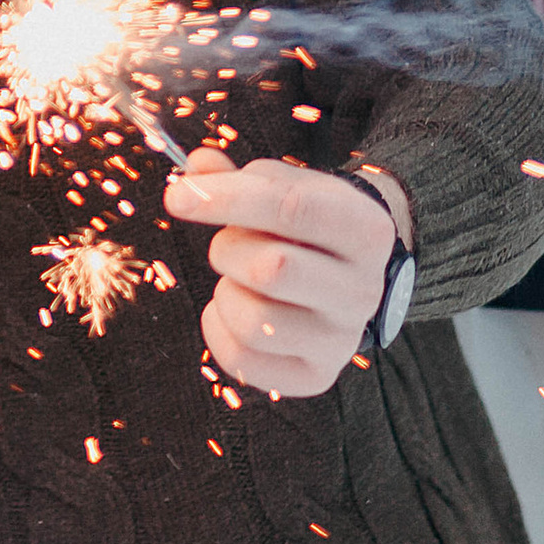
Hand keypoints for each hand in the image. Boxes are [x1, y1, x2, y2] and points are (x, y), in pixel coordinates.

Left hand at [162, 153, 403, 398]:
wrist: (350, 279)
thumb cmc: (311, 227)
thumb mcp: (289, 188)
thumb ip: (241, 177)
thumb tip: (195, 167)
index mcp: (366, 231)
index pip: (290, 207)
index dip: (226, 198)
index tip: (178, 196)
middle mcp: (362, 291)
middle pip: (270, 269)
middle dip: (228, 249)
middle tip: (228, 244)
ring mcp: (341, 340)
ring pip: (253, 322)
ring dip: (225, 292)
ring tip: (238, 279)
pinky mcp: (315, 376)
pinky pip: (241, 359)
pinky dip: (217, 328)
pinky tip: (234, 308)